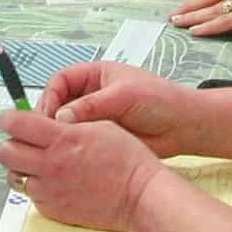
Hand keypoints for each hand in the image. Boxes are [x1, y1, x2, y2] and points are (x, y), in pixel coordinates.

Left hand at [0, 109, 164, 231]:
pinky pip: (32, 196)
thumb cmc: (127, 160)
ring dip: (22, 167)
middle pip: (6, 152)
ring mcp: (50, 191)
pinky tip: (54, 182)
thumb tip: (47, 117)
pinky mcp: (53, 210)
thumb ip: (68, 121)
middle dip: (11, 143)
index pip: (16, 124)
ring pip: (15, 176)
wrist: (139, 196)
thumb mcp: (100, 125)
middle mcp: (51, 165)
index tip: (11, 119)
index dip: (9, 118)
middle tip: (22, 142)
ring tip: (38, 164)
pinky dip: (38, 187)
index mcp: (62, 139)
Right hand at [38, 60, 206, 158]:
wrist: (185, 126)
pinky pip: (80, 141)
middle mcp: (92, 94)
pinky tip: (71, 156)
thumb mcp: (124, 96)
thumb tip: (61, 117)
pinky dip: (73, 147)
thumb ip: (92, 105)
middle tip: (47, 135)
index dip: (50, 96)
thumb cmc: (160, 100)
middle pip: (59, 103)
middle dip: (51, 118)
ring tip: (57, 148)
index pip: (61, 81)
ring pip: (67, 125)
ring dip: (61, 134)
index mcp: (96, 75)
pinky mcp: (101, 137)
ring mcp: (96, 116)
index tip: (47, 115)